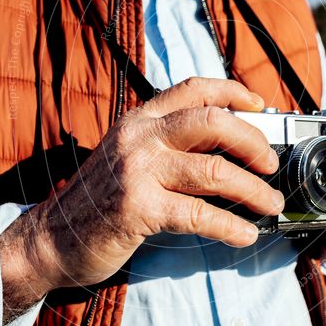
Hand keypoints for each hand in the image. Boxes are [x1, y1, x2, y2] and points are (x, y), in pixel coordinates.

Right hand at [8, 78, 282, 292]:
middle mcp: (139, 137)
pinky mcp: (139, 209)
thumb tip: (231, 147)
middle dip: (253, 142)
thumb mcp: (130, 155)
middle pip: (213, 122)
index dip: (233, 91)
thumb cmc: (101, 200)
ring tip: (270, 204)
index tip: (260, 105)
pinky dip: (231, 226)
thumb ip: (168, 143)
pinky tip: (246, 234)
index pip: (193, 88)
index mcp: (140, 119)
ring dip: (253, 190)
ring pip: (214, 171)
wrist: (54, 238)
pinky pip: (199, 214)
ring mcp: (138, 171)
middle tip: (271, 165)